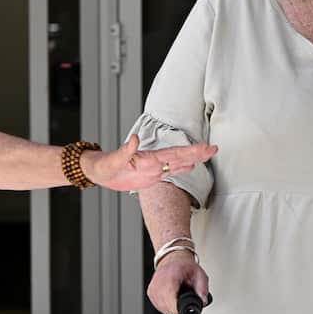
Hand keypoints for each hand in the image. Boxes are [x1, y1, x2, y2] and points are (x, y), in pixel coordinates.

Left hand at [82, 136, 217, 192]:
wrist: (98, 172)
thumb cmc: (103, 166)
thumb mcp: (112, 160)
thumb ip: (125, 150)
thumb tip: (134, 138)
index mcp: (147, 158)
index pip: (173, 154)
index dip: (189, 151)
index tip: (204, 147)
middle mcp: (153, 161)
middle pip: (179, 156)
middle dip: (197, 152)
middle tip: (214, 148)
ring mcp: (153, 168)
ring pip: (178, 163)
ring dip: (194, 159)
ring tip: (209, 153)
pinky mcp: (151, 175)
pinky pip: (170, 172)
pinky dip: (182, 169)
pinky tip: (192, 166)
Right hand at [147, 251, 209, 313]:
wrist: (174, 259)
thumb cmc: (184, 266)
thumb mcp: (199, 274)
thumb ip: (202, 288)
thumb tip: (202, 301)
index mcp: (170, 276)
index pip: (169, 297)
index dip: (177, 307)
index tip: (183, 308)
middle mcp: (159, 282)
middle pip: (165, 305)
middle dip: (176, 309)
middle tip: (183, 303)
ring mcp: (153, 288)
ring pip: (160, 307)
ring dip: (170, 308)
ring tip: (177, 299)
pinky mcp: (150, 292)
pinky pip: (157, 305)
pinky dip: (165, 306)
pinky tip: (171, 299)